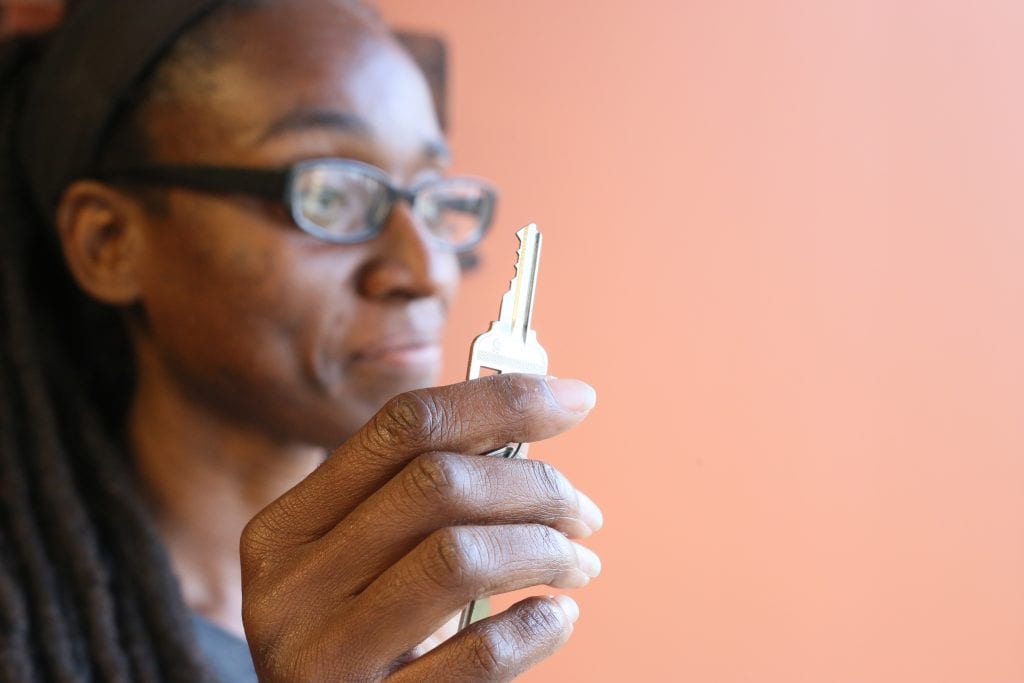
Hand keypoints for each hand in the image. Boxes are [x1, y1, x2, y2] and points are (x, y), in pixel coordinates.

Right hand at [240, 373, 602, 681]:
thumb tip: (527, 426)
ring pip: (457, 555)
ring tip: (578, 562)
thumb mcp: (362, 564)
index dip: (500, 401)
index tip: (575, 399)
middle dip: (535, 485)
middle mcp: (289, 588)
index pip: (402, 426)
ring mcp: (324, 657)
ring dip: (544, 548)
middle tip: (583, 512)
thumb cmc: (367, 638)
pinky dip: (536, 625)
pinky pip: (480, 654)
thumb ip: (412, 500)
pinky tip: (554, 617)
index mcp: (286, 530)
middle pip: (437, 483)